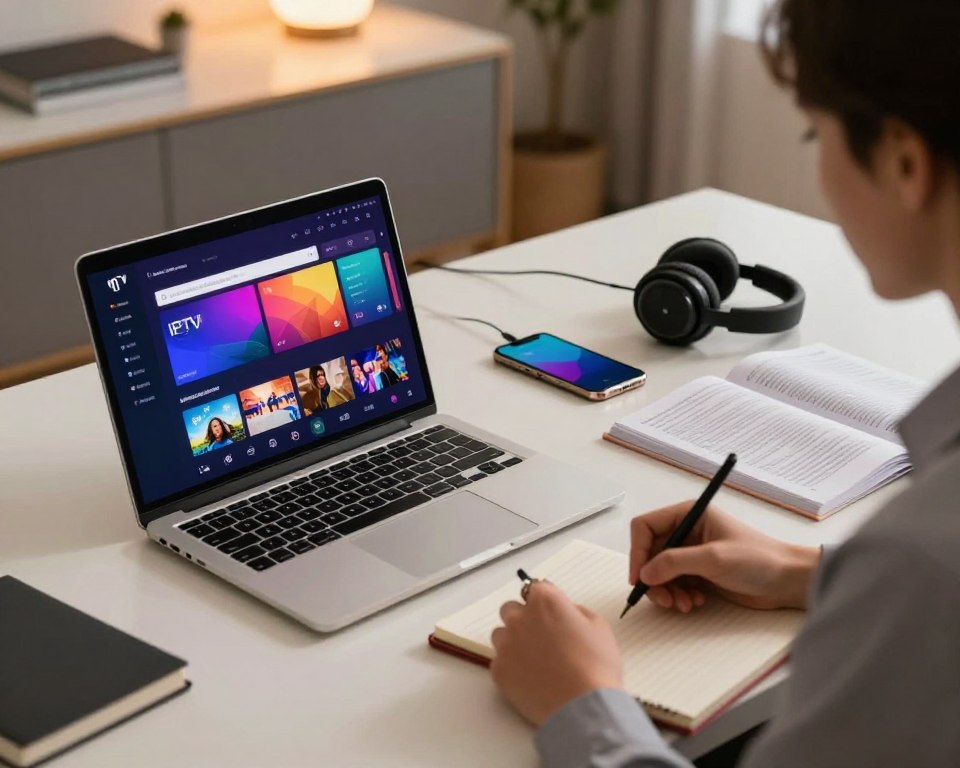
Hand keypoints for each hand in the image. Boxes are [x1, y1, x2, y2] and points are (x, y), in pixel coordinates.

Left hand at [490, 581, 622, 725]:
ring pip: (501, 634)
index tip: (552, 614)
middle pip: (511, 608)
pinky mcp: (498, 669)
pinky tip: (530, 677)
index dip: (546, 602)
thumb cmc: (596, 665)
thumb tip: (565, 612)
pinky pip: (499, 660)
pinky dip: (511, 666)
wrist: (582, 707)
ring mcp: (506, 644)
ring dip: (514, 641)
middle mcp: (519, 617)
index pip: (536, 588)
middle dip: (523, 618)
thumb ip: (576, 611)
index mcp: (544, 601)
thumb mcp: (599, 626)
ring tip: (535, 660)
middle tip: (542, 637)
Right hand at [630, 501, 819, 611]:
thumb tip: (644, 573)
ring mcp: (692, 553)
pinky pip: (673, 584)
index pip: (646, 527)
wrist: (787, 581)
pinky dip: (678, 596)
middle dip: (653, 578)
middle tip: (663, 599)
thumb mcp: (714, 558)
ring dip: (666, 591)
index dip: (638, 551)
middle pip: (650, 553)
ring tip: (684, 604)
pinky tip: (695, 603)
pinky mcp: (698, 573)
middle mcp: (687, 532)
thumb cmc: (759, 559)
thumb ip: (675, 563)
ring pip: (659, 572)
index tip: (639, 577)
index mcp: (689, 514)